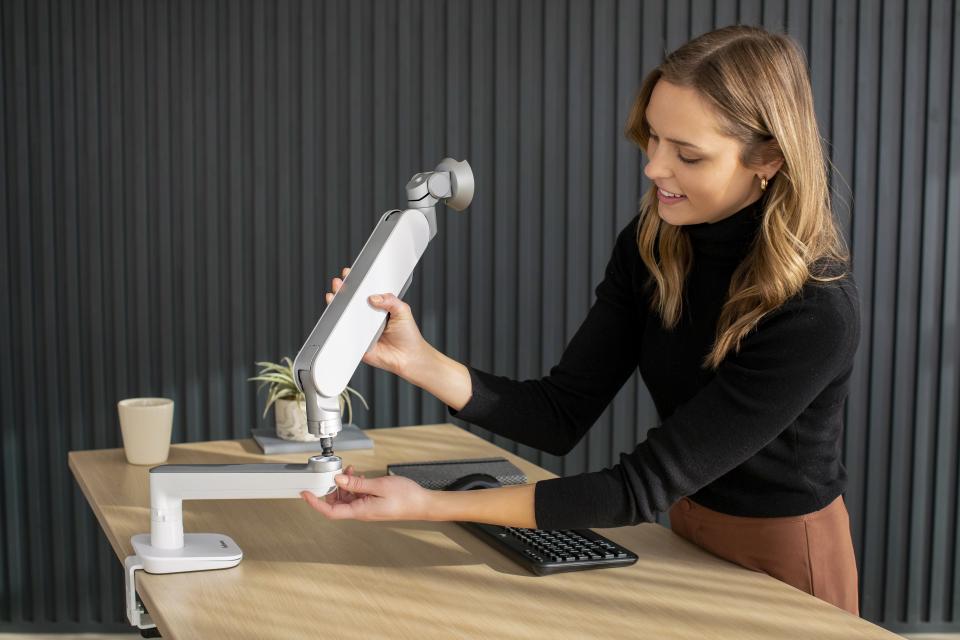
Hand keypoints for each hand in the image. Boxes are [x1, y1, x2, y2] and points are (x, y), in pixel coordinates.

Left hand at [300, 464, 433, 521]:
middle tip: (333, 473)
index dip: (315, 504)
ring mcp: (366, 508)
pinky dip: (353, 484)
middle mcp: (361, 511)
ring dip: (343, 484)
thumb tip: (338, 479)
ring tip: (349, 470)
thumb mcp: (379, 486)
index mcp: (360, 511)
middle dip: (331, 488)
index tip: (305, 494)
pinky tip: (357, 475)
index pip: (331, 511)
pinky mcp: (372, 503)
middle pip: (336, 504)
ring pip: (346, 498)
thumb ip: (357, 483)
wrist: (421, 503)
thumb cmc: (405, 498)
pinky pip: (356, 495)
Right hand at [325, 267, 430, 376]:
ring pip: (344, 317)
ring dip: (336, 306)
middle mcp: (367, 318)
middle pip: (350, 302)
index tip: (349, 274)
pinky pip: (345, 334)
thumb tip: (374, 297)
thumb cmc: (408, 335)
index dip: (355, 283)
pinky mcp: (357, 343)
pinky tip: (336, 319)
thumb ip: (391, 300)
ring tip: (334, 297)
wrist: (408, 358)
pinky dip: (338, 327)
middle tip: (339, 284)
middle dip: (341, 291)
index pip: (364, 292)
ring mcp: (360, 330)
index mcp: (378, 307)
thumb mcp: (403, 311)